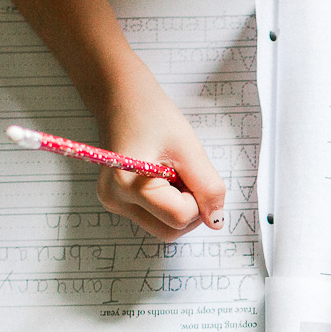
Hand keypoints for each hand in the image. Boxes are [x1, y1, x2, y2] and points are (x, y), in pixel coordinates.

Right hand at [96, 72, 226, 239]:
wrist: (124, 101)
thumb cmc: (153, 116)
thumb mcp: (189, 148)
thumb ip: (208, 187)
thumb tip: (216, 221)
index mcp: (127, 185)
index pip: (180, 217)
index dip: (197, 198)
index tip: (189, 171)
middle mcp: (114, 200)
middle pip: (171, 230)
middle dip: (190, 209)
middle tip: (186, 174)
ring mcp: (114, 204)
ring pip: (164, 228)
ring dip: (180, 208)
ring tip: (173, 173)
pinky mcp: (118, 203)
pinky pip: (156, 218)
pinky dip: (169, 204)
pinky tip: (164, 179)